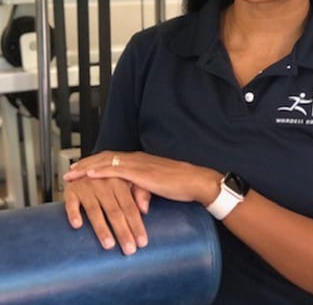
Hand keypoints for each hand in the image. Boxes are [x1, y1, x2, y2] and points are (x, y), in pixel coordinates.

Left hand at [64, 150, 221, 206]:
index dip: (97, 161)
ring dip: (87, 166)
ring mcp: (138, 164)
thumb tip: (136, 203)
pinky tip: (88, 174)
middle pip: (105, 157)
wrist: (193, 181)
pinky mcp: (140, 172)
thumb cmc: (180, 185)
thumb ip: (144, 191)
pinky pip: (115, 170)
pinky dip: (99, 171)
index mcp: (141, 160)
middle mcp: (137, 158)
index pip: (114, 158)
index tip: (83, 167)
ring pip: (106, 161)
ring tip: (72, 173)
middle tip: (71, 169)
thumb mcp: (157, 187)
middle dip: (86, 162)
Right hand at [64, 176, 149, 254]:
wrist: (83, 169)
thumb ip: (140, 193)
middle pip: (115, 211)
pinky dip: (74, 213)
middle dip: (123, 232)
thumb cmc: (108, 180)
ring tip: (109, 245)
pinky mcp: (71, 191)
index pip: (130, 207)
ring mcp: (87, 187)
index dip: (136, 224)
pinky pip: (71, 204)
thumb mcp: (127, 182)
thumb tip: (145, 209)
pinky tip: (78, 225)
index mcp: (120, 182)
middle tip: (129, 250)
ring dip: (101, 228)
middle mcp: (104, 184)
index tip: (142, 242)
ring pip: (95, 210)